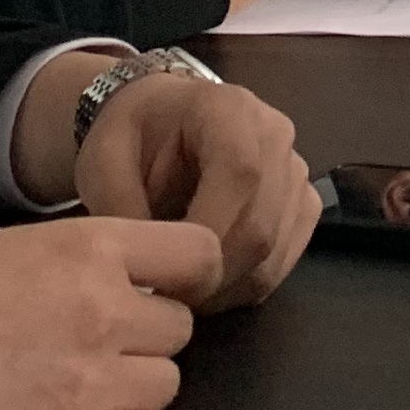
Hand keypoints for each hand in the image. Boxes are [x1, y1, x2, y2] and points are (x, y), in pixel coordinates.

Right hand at [0, 221, 220, 409]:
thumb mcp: (6, 249)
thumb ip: (79, 261)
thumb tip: (134, 276)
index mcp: (86, 249)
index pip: (201, 253)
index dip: (186, 277)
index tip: (167, 291)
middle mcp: (101, 312)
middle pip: (180, 328)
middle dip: (143, 338)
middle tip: (89, 349)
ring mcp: (88, 385)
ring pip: (166, 386)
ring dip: (129, 389)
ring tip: (67, 388)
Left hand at [72, 71, 319, 312]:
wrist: (162, 119)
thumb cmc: (132, 137)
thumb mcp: (106, 164)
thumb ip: (122, 214)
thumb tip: (144, 280)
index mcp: (230, 110)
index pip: (241, 174)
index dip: (208, 232)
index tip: (165, 274)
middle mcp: (276, 134)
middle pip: (261, 224)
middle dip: (211, 274)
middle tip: (165, 299)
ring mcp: (296, 170)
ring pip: (274, 251)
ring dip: (226, 287)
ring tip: (182, 290)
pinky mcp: (303, 202)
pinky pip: (285, 258)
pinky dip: (246, 284)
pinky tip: (210, 281)